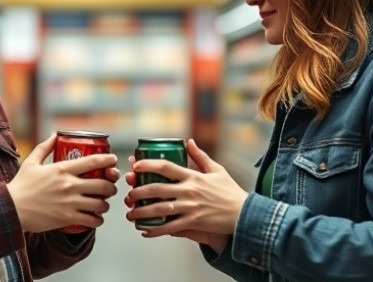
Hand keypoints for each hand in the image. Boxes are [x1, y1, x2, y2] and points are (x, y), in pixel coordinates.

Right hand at [8, 133, 118, 232]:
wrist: (10, 209)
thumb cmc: (20, 186)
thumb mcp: (31, 163)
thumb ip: (44, 148)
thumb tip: (54, 135)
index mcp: (62, 169)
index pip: (94, 161)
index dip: (108, 160)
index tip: (114, 160)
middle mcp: (69, 184)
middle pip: (103, 185)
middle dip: (111, 187)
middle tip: (110, 188)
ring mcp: (70, 202)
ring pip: (100, 204)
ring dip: (105, 205)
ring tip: (102, 205)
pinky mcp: (67, 218)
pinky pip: (92, 220)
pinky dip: (98, 220)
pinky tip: (96, 218)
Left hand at [124, 139, 244, 248]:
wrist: (245, 214)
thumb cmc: (230, 191)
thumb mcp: (217, 170)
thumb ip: (200, 156)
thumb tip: (189, 141)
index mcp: (193, 176)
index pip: (166, 167)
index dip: (148, 165)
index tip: (135, 166)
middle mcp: (189, 191)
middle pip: (156, 189)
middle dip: (138, 193)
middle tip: (128, 196)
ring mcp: (190, 207)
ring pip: (159, 210)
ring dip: (142, 213)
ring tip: (131, 215)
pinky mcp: (193, 222)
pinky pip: (169, 228)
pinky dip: (155, 231)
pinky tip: (145, 232)